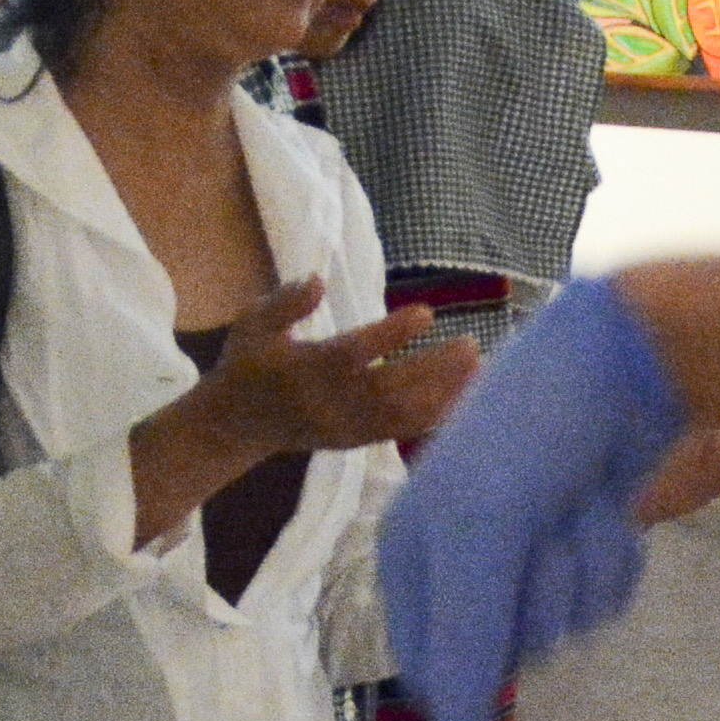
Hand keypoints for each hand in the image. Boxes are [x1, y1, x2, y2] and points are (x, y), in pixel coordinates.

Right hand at [192, 278, 473, 461]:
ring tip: (480, 365)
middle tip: (472, 344)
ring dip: (446, 393)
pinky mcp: (358, 440)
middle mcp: (331, 403)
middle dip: (435, 369)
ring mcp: (348, 426)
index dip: (391, 335)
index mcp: (306, 370)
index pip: (355, 354)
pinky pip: (403, 430)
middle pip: (391, 389)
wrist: (239, 425)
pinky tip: (466, 393)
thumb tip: (318, 280)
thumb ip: (284, 302)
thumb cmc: (249, 363)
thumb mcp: (251, 323)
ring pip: (404, 414)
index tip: (427, 313)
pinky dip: (438, 414)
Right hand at [371, 276, 691, 720]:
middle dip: (537, 599)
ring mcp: (526, 559)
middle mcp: (462, 563)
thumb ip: (466, 634)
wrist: (621, 359)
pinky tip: (606, 505)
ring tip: (576, 503)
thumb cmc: (530, 430)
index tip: (503, 609)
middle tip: (540, 530)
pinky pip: (602, 601)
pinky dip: (614, 559)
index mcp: (408, 553)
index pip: (428, 664)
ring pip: (562, 629)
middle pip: (504, 655)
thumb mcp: (481, 529)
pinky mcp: (581, 549)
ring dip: (582, 572)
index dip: (473, 657)